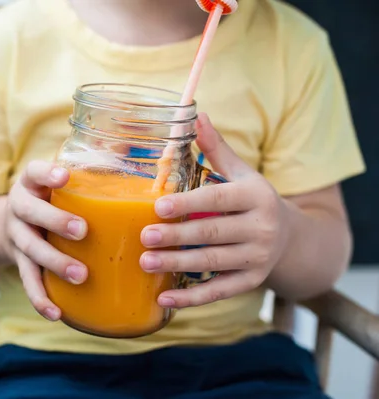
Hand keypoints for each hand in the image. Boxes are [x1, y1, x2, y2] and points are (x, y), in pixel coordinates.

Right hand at [5, 161, 87, 320]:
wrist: (7, 224)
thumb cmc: (49, 198)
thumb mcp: (59, 180)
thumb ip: (92, 166)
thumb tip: (132, 146)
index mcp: (31, 183)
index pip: (33, 172)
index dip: (47, 174)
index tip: (64, 177)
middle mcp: (19, 208)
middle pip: (31, 212)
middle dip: (55, 221)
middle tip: (82, 230)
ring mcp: (17, 236)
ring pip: (30, 249)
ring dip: (54, 262)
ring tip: (79, 275)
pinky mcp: (19, 262)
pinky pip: (28, 281)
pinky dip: (40, 298)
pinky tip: (56, 313)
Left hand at [140, 113, 289, 307]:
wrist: (292, 238)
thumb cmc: (253, 200)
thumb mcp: (241, 172)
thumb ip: (217, 148)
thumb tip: (196, 113)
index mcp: (255, 196)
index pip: (219, 198)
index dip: (189, 202)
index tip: (159, 205)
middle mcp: (262, 228)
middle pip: (212, 232)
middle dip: (177, 236)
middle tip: (143, 236)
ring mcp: (258, 258)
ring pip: (213, 262)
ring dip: (177, 265)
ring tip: (145, 262)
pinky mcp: (251, 282)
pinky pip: (219, 291)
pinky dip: (191, 299)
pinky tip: (163, 300)